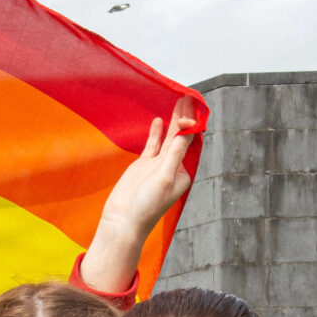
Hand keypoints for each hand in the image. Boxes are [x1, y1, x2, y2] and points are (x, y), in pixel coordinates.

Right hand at [80, 100, 199, 295]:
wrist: (123, 219)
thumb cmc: (146, 204)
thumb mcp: (163, 179)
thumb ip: (174, 155)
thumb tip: (185, 134)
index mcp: (183, 172)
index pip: (191, 144)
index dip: (193, 126)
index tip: (192, 109)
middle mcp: (173, 166)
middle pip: (182, 137)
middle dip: (185, 118)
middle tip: (187, 97)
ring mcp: (158, 164)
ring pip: (168, 138)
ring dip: (173, 121)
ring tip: (178, 102)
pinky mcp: (144, 164)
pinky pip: (153, 144)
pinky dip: (156, 132)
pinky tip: (159, 120)